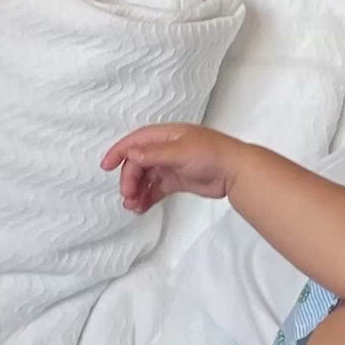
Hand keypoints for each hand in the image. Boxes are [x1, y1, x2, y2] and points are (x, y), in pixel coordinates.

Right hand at [99, 123, 252, 211]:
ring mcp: (172, 165)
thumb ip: (155, 154)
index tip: (106, 166)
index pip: (136, 141)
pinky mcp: (178, 181)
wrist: (238, 172)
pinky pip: (157, 189)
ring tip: (132, 206)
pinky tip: (141, 208)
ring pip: (146, 177)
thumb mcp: (181, 152)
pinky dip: (148, 197)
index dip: (119, 152)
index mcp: (167, 136)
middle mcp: (167, 149)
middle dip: (130, 178)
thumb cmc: (213, 154)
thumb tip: (131, 153)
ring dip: (136, 190)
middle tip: (127, 194)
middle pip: (139, 162)